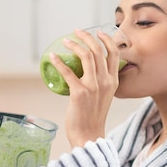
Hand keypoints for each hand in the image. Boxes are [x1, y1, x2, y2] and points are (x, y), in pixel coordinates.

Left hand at [48, 28, 121, 147]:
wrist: (89, 136)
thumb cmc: (93, 117)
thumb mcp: (104, 97)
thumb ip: (101, 83)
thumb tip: (87, 71)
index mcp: (113, 82)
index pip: (115, 54)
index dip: (106, 39)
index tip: (97, 32)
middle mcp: (106, 82)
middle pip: (98, 50)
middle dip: (87, 37)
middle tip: (77, 31)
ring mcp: (93, 87)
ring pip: (86, 56)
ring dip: (74, 45)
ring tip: (66, 42)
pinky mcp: (79, 93)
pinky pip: (68, 72)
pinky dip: (58, 62)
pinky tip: (52, 58)